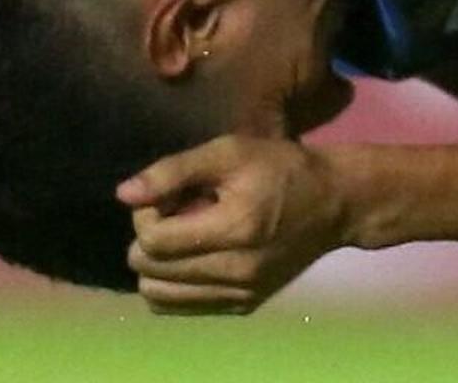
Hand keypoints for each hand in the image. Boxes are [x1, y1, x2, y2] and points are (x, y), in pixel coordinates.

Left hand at [118, 135, 348, 314]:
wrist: (334, 203)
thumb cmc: (281, 168)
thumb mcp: (230, 152)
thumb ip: (174, 171)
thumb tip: (123, 195)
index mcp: (236, 229)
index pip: (152, 242)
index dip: (146, 215)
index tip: (168, 195)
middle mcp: (237, 272)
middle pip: (149, 272)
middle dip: (149, 239)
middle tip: (177, 213)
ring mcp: (240, 295)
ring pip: (158, 296)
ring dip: (158, 265)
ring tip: (185, 237)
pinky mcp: (243, 306)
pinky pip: (179, 307)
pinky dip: (173, 283)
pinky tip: (194, 255)